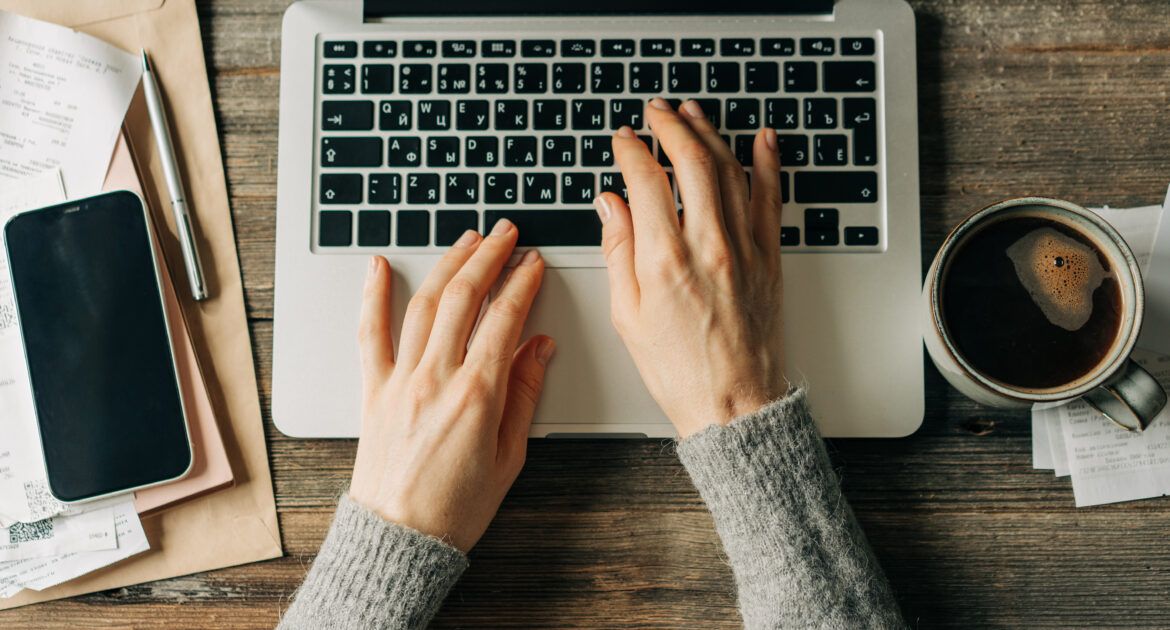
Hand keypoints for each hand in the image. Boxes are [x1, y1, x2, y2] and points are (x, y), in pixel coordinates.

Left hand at [348, 221, 554, 552]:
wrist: (400, 537)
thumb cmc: (456, 508)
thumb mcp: (509, 456)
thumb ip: (524, 395)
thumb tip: (539, 348)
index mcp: (477, 396)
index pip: (505, 320)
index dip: (522, 284)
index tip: (534, 264)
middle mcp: (436, 379)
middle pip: (464, 298)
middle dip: (488, 257)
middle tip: (505, 234)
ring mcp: (400, 380)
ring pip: (424, 304)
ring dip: (447, 265)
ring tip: (466, 240)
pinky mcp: (372, 390)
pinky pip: (370, 333)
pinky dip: (373, 295)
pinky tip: (380, 265)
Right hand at [597, 98, 787, 437]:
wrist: (735, 404)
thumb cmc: (680, 370)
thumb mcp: (629, 315)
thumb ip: (619, 251)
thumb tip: (611, 204)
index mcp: (665, 261)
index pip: (647, 181)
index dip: (631, 150)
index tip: (623, 139)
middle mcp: (709, 246)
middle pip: (692, 162)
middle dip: (671, 126)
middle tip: (656, 112)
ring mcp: (744, 248)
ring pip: (730, 170)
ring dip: (710, 133)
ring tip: (693, 113)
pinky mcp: (770, 258)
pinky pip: (771, 198)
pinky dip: (767, 163)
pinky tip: (761, 139)